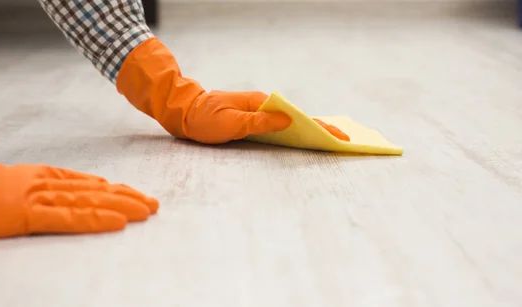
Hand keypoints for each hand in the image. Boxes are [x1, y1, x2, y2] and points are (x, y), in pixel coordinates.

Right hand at [0, 76, 156, 240]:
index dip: (111, 188)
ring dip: (122, 205)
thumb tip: (54, 189)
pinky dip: (96, 219)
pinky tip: (119, 222)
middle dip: (126, 196)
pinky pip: (69, 218)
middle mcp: (42, 183)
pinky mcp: (25, 214)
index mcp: (35, 175)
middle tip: (152, 203)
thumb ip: (27, 185)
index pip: (82, 182)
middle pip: (93, 189)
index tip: (131, 193)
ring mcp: (35, 197)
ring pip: (89, 201)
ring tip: (147, 210)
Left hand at [116, 37, 350, 143]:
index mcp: (260, 104)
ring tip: (330, 141)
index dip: (317, 125)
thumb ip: (259, 122)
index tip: (335, 134)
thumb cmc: (204, 119)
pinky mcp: (252, 121)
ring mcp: (258, 113)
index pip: (295, 114)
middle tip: (343, 140)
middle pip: (296, 118)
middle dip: (320, 128)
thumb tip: (288, 120)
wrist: (184, 113)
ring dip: (308, 131)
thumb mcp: (230, 123)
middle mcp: (262, 106)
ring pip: (288, 123)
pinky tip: (303, 139)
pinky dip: (292, 133)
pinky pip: (277, 127)